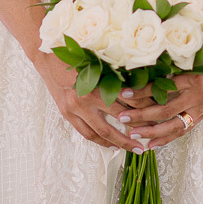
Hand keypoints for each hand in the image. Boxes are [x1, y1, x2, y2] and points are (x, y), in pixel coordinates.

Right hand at [34, 53, 156, 151]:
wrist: (46, 56)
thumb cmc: (75, 54)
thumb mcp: (97, 60)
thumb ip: (115, 74)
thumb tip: (140, 84)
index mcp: (97, 82)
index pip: (126, 101)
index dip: (142, 108)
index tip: (156, 113)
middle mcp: (86, 98)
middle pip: (116, 121)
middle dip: (133, 133)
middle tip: (147, 144)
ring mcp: (75, 108)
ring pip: (100, 132)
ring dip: (118, 143)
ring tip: (133, 149)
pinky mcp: (67, 114)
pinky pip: (85, 133)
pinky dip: (99, 141)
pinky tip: (110, 146)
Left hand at [114, 65, 202, 149]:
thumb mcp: (193, 57)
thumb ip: (173, 64)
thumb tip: (143, 69)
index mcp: (194, 79)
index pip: (164, 88)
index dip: (143, 91)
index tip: (126, 93)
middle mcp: (198, 97)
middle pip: (166, 110)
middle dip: (142, 115)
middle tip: (122, 117)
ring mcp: (201, 109)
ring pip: (173, 125)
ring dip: (151, 131)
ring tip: (133, 134)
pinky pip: (182, 130)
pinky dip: (166, 138)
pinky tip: (151, 144)